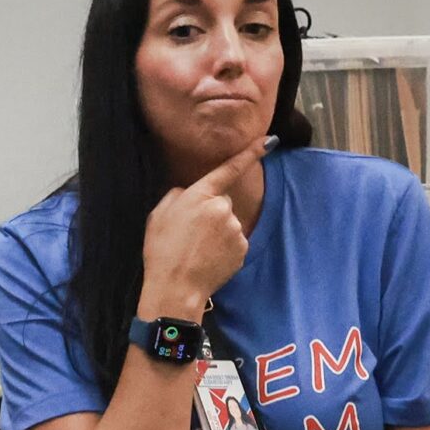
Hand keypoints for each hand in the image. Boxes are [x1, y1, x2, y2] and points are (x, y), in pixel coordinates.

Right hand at [139, 140, 267, 313]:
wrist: (175, 288)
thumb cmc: (162, 251)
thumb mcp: (159, 214)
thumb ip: (178, 196)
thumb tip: (190, 193)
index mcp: (201, 195)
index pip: (230, 169)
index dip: (251, 153)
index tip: (270, 140)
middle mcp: (223, 208)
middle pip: (222, 203)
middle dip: (210, 214)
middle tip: (190, 235)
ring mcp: (235, 230)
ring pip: (228, 224)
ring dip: (216, 233)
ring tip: (196, 250)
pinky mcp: (242, 250)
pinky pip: (233, 243)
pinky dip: (223, 250)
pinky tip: (207, 260)